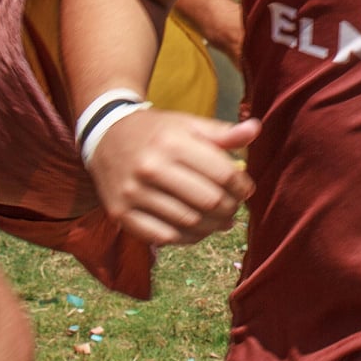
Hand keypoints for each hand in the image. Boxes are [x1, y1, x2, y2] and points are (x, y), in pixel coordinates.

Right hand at [86, 108, 258, 246]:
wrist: (105, 136)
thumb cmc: (156, 131)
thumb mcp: (187, 123)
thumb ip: (222, 131)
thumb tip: (256, 130)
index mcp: (172, 143)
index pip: (222, 174)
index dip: (242, 186)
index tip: (246, 189)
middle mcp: (150, 168)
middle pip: (208, 201)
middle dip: (230, 208)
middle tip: (235, 207)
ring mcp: (133, 194)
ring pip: (188, 223)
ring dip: (213, 226)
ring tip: (222, 220)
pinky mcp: (120, 214)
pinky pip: (164, 236)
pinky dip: (188, 237)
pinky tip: (198, 229)